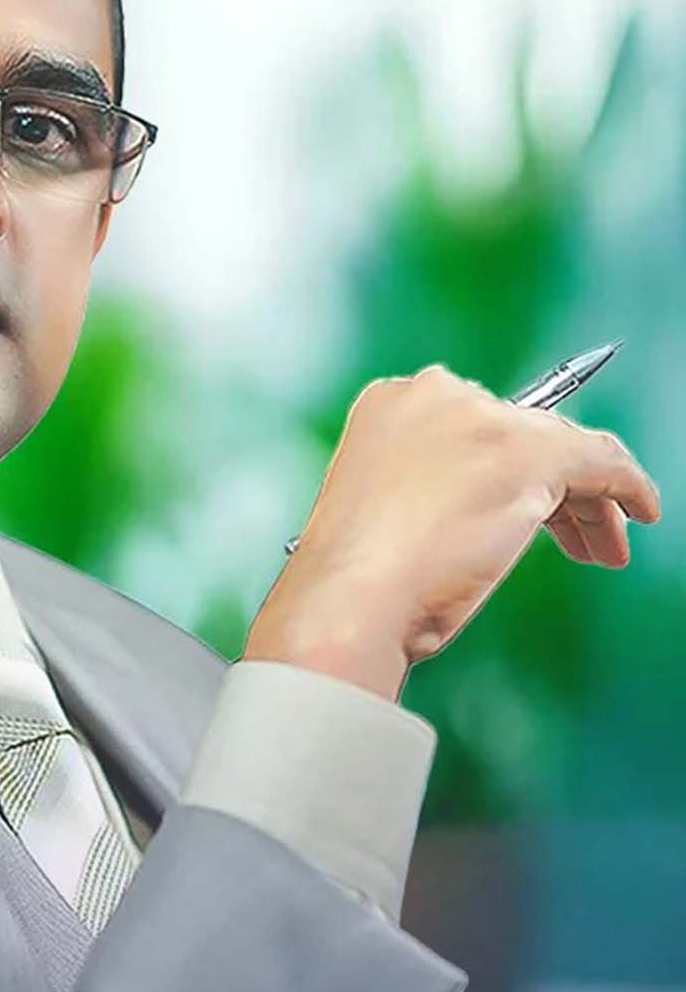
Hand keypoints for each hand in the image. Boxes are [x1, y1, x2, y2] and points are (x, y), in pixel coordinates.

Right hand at [241, 364, 663, 700]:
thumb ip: (427, 489)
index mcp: (387, 404)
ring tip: (598, 547)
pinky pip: (602, 461)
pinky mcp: (530, 451)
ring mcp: (481, 420)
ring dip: (587, 501)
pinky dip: (629, 487)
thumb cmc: (355, 576)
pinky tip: (640, 510)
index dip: (503, 468)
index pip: (472, 426)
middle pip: (520, 432)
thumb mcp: (384, 509)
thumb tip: (475, 512)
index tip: (519, 501)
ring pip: (561, 449)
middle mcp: (433, 396)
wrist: (351, 595)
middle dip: (551, 488)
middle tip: (570, 535)